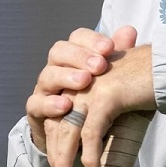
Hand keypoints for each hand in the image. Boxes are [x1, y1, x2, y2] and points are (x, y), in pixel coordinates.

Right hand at [25, 26, 136, 154]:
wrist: (76, 135)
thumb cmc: (97, 101)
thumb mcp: (111, 79)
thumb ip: (118, 56)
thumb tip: (130, 31)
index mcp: (74, 56)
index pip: (78, 38)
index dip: (92, 40)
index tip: (110, 47)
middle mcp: (57, 68)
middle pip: (59, 51)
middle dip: (80, 56)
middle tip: (100, 65)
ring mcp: (44, 89)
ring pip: (48, 75)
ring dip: (66, 77)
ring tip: (85, 82)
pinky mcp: (36, 111)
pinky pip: (36, 104)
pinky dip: (50, 104)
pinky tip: (66, 105)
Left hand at [46, 43, 156, 166]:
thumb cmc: (150, 79)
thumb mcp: (118, 93)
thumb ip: (105, 109)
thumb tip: (100, 139)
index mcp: (81, 79)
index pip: (57, 115)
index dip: (54, 141)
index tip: (58, 164)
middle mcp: (81, 82)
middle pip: (57, 124)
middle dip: (56, 156)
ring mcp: (91, 88)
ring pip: (69, 131)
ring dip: (65, 162)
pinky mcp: (105, 97)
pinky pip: (91, 134)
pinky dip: (90, 158)